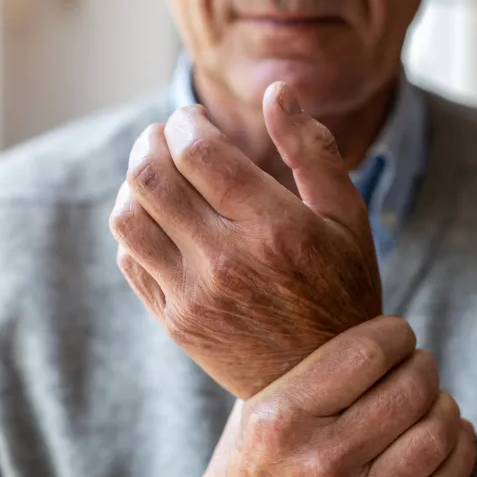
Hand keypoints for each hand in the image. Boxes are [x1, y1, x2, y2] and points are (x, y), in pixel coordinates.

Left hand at [109, 82, 382, 398]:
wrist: (324, 385)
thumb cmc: (342, 291)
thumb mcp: (348, 219)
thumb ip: (313, 151)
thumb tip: (278, 91)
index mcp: (276, 229)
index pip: (199, 151)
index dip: (186, 122)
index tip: (192, 119)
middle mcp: (228, 262)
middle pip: (152, 177)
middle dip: (150, 142)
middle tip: (165, 137)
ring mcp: (195, 297)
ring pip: (129, 217)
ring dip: (134, 183)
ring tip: (156, 175)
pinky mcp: (176, 323)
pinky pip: (130, 259)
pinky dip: (134, 227)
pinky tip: (159, 220)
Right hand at [146, 317, 476, 476]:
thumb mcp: (250, 417)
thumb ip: (303, 375)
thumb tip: (367, 327)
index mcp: (278, 419)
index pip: (364, 354)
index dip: (395, 334)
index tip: (397, 334)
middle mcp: (316, 462)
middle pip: (410, 390)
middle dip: (424, 366)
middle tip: (418, 366)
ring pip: (435, 435)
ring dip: (445, 406)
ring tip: (434, 401)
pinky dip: (460, 452)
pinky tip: (453, 435)